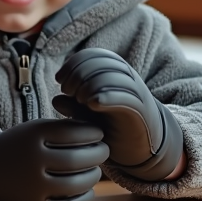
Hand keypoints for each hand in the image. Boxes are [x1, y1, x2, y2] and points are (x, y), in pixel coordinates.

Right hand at [0, 119, 107, 200]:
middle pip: (79, 158)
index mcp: (31, 136)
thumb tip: (101, 135)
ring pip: (78, 183)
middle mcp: (32, 160)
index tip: (99, 133)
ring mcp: (32, 187)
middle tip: (103, 151)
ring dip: (93, 176)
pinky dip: (84, 199)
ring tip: (95, 170)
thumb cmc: (18, 147)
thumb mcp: (33, 130)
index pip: (75, 132)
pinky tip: (87, 191)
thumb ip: (63, 129)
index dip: (93, 132)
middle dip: (98, 153)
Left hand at [52, 47, 183, 180]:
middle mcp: (127, 78)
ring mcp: (135, 93)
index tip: (60, 80)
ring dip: (90, 84)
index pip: (94, 55)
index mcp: (114, 73)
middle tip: (67, 90)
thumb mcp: (89, 116)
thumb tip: (56, 100)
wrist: (145, 145)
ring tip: (79, 99)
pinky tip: (93, 104)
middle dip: (78, 73)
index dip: (73, 63)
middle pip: (101, 63)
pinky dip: (108, 97)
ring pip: (112, 77)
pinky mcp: (140, 110)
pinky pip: (126, 97)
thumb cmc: (113, 127)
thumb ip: (74, 107)